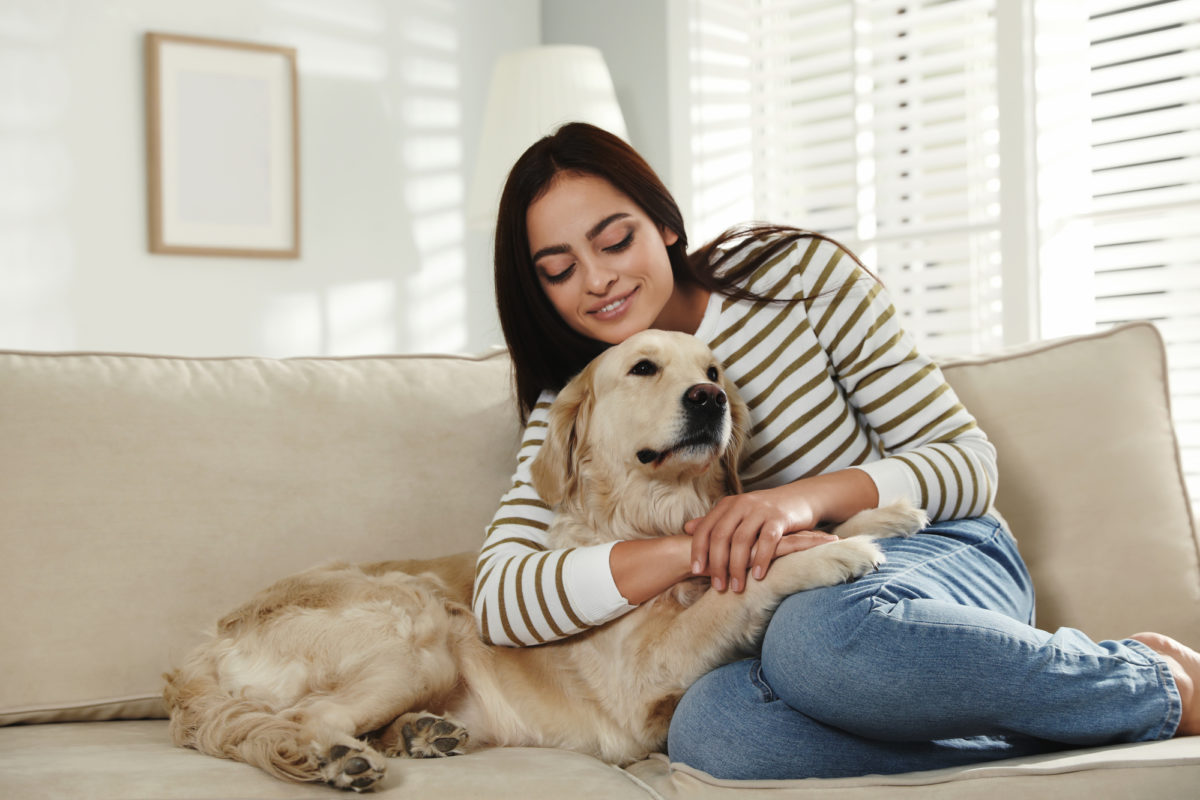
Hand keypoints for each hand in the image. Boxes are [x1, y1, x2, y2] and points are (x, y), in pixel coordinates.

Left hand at [684, 488, 835, 592]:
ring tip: (736, 587)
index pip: (705, 529)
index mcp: (727, 505)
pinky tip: (758, 576)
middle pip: (721, 536)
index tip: (696, 572)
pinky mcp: (779, 518)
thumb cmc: (765, 512)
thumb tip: (687, 528)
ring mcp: (760, 510)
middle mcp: (741, 505)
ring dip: (737, 566)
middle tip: (718, 586)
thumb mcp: (737, 513)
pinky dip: (761, 559)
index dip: (698, 550)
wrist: (800, 498)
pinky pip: (767, 540)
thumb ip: (714, 521)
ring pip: (742, 540)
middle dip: (717, 564)